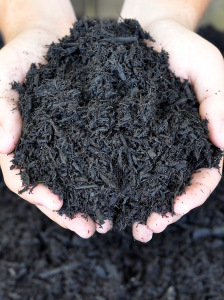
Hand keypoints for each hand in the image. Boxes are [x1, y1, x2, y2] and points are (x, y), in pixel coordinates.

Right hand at [0, 25, 112, 237]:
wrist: (49, 35)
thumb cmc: (22, 55)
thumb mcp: (6, 77)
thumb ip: (2, 110)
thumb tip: (1, 146)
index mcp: (20, 142)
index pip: (23, 178)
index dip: (38, 194)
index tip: (58, 205)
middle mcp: (44, 148)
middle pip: (53, 188)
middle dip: (70, 212)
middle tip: (92, 229)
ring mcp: (66, 142)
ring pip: (76, 180)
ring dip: (91, 202)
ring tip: (110, 220)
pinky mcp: (87, 131)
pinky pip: (96, 156)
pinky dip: (106, 175)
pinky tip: (123, 187)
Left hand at [132, 19, 223, 241]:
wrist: (150, 32)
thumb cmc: (184, 48)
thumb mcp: (209, 70)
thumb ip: (218, 104)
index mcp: (200, 137)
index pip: (204, 176)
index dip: (193, 195)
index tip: (176, 208)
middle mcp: (175, 145)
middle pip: (173, 187)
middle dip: (163, 211)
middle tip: (146, 229)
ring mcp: (150, 142)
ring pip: (148, 182)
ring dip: (139, 206)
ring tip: (126, 225)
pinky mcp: (126, 133)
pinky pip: (122, 162)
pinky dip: (118, 184)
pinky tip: (106, 197)